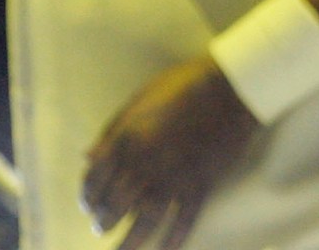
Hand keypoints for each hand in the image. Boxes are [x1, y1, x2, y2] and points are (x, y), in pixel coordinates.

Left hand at [82, 54, 257, 248]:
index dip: (88, 198)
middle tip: (101, 229)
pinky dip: (173, 241)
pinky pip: (183, 221)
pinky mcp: (201, 184)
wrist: (232, 86)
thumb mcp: (140, 100)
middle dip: (104, 223)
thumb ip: (111, 130)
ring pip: (145, 222)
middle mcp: (145, 164)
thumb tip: (86, 157)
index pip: (94, 181)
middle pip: (115, 207)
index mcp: (126, 141)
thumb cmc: (184, 85)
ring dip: (129, 243)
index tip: (89, 207)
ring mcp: (174, 177)